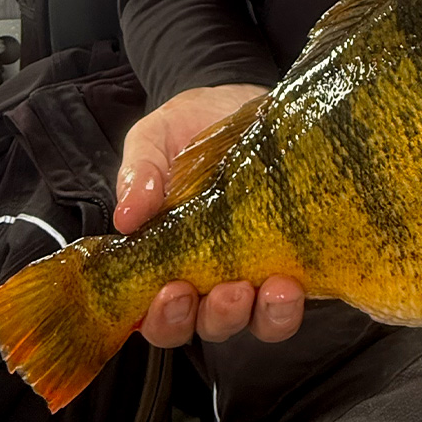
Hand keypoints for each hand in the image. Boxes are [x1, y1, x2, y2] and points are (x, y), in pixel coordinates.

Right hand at [114, 83, 304, 346]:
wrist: (245, 98)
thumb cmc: (192, 125)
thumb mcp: (156, 138)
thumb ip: (139, 173)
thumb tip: (125, 219)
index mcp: (166, 258)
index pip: (156, 312)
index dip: (161, 316)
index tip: (171, 292)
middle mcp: (209, 276)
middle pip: (207, 324)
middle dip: (216, 316)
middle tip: (228, 291)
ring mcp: (255, 272)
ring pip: (256, 320)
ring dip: (263, 315)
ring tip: (275, 288)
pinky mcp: (295, 259)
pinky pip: (295, 298)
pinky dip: (294, 300)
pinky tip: (296, 280)